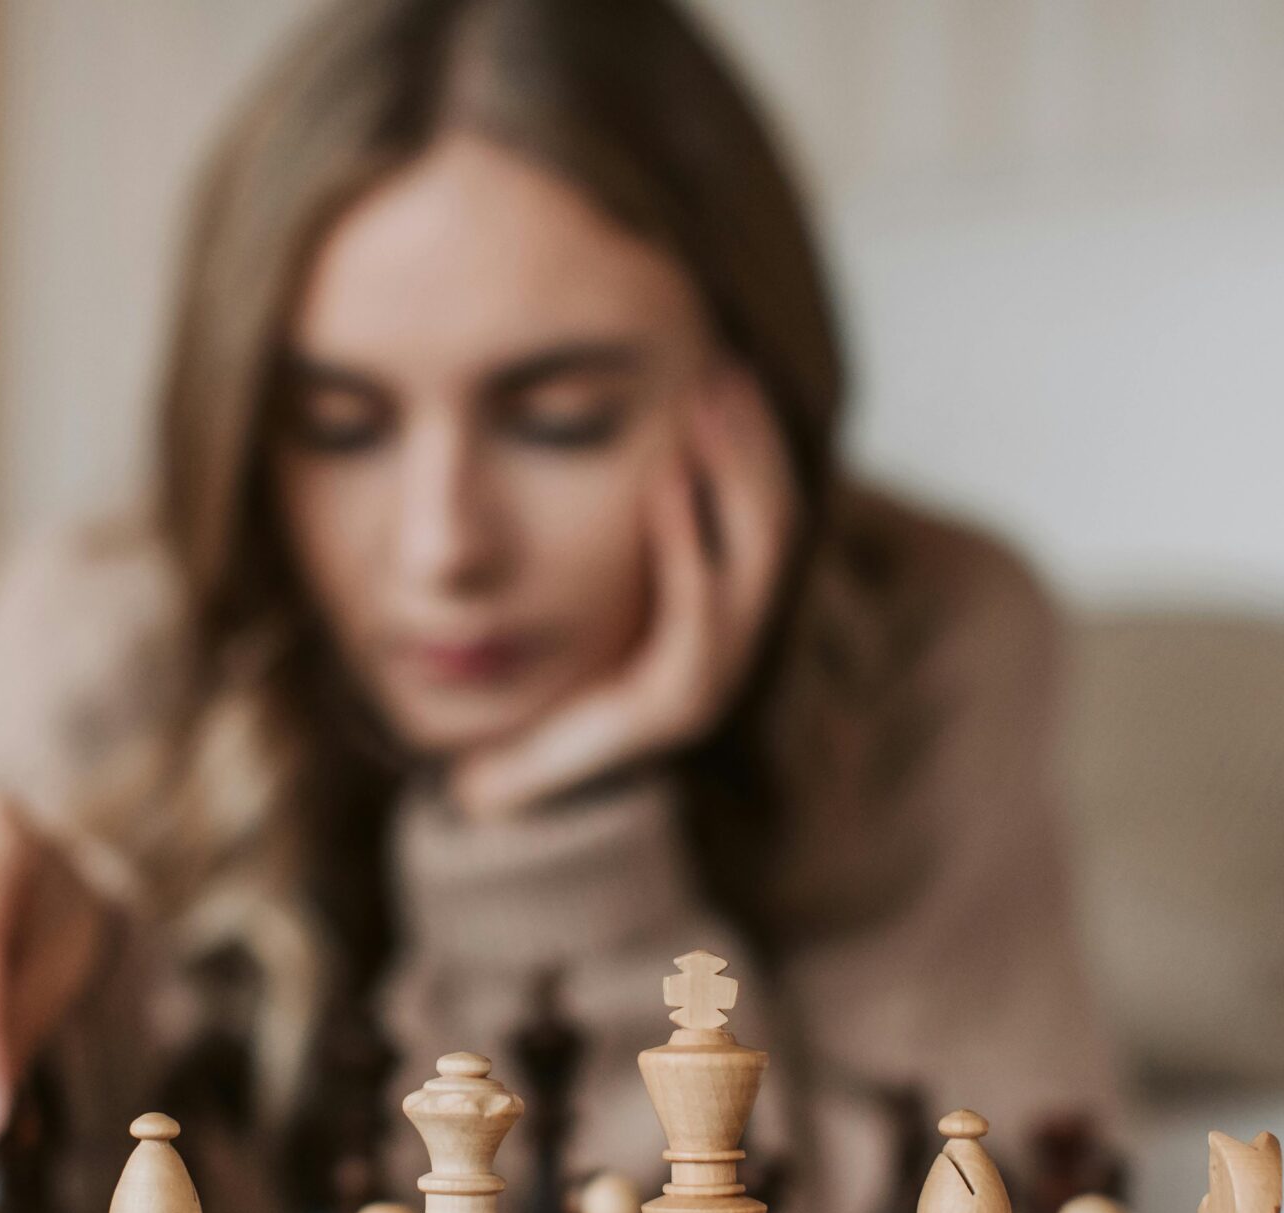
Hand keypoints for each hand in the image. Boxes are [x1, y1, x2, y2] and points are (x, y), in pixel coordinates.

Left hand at [449, 363, 794, 820]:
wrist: (510, 773)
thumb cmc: (547, 676)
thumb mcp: (583, 591)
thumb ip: (615, 534)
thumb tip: (613, 428)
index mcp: (719, 612)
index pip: (765, 514)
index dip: (755, 442)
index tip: (725, 368)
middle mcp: (731, 642)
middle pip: (774, 528)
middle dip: (753, 445)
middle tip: (722, 368)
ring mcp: (712, 676)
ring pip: (753, 563)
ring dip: (731, 477)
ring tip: (703, 407)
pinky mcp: (677, 707)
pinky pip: (696, 617)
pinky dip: (686, 546)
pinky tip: (667, 483)